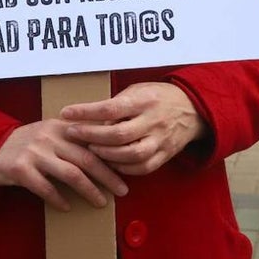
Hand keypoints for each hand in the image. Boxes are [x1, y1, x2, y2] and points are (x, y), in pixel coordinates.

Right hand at [0, 119, 128, 210]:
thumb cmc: (29, 143)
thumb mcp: (52, 132)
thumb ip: (75, 136)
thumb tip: (110, 148)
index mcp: (61, 125)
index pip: (93, 140)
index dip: (112, 156)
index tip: (128, 169)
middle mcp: (50, 136)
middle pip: (87, 158)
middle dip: (108, 176)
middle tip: (122, 190)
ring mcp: (34, 152)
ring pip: (70, 174)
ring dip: (89, 190)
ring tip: (101, 202)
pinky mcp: (20, 169)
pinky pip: (45, 188)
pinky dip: (58, 199)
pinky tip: (68, 207)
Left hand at [61, 82, 207, 175]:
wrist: (192, 109)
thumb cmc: (158, 97)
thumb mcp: (138, 90)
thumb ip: (117, 104)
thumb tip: (89, 119)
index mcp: (145, 100)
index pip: (111, 108)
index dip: (86, 112)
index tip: (66, 113)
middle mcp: (154, 121)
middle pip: (119, 135)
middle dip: (92, 136)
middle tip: (73, 134)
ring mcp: (161, 140)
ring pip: (131, 155)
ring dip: (106, 155)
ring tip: (90, 150)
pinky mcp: (165, 155)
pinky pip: (142, 168)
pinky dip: (123, 168)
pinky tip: (110, 163)